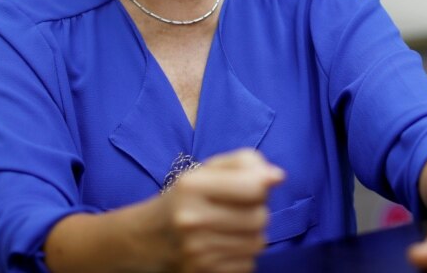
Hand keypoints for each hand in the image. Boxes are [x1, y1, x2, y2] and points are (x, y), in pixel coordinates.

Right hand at [161, 149, 284, 272]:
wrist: (149, 236)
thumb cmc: (189, 196)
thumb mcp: (209, 169)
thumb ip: (245, 163)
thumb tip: (278, 177)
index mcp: (192, 186)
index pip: (254, 187)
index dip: (261, 185)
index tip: (255, 185)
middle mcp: (192, 219)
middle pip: (259, 218)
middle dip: (256, 211)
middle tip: (238, 208)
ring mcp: (196, 251)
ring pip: (258, 243)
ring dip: (251, 234)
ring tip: (231, 227)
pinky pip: (248, 264)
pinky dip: (242, 255)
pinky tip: (224, 245)